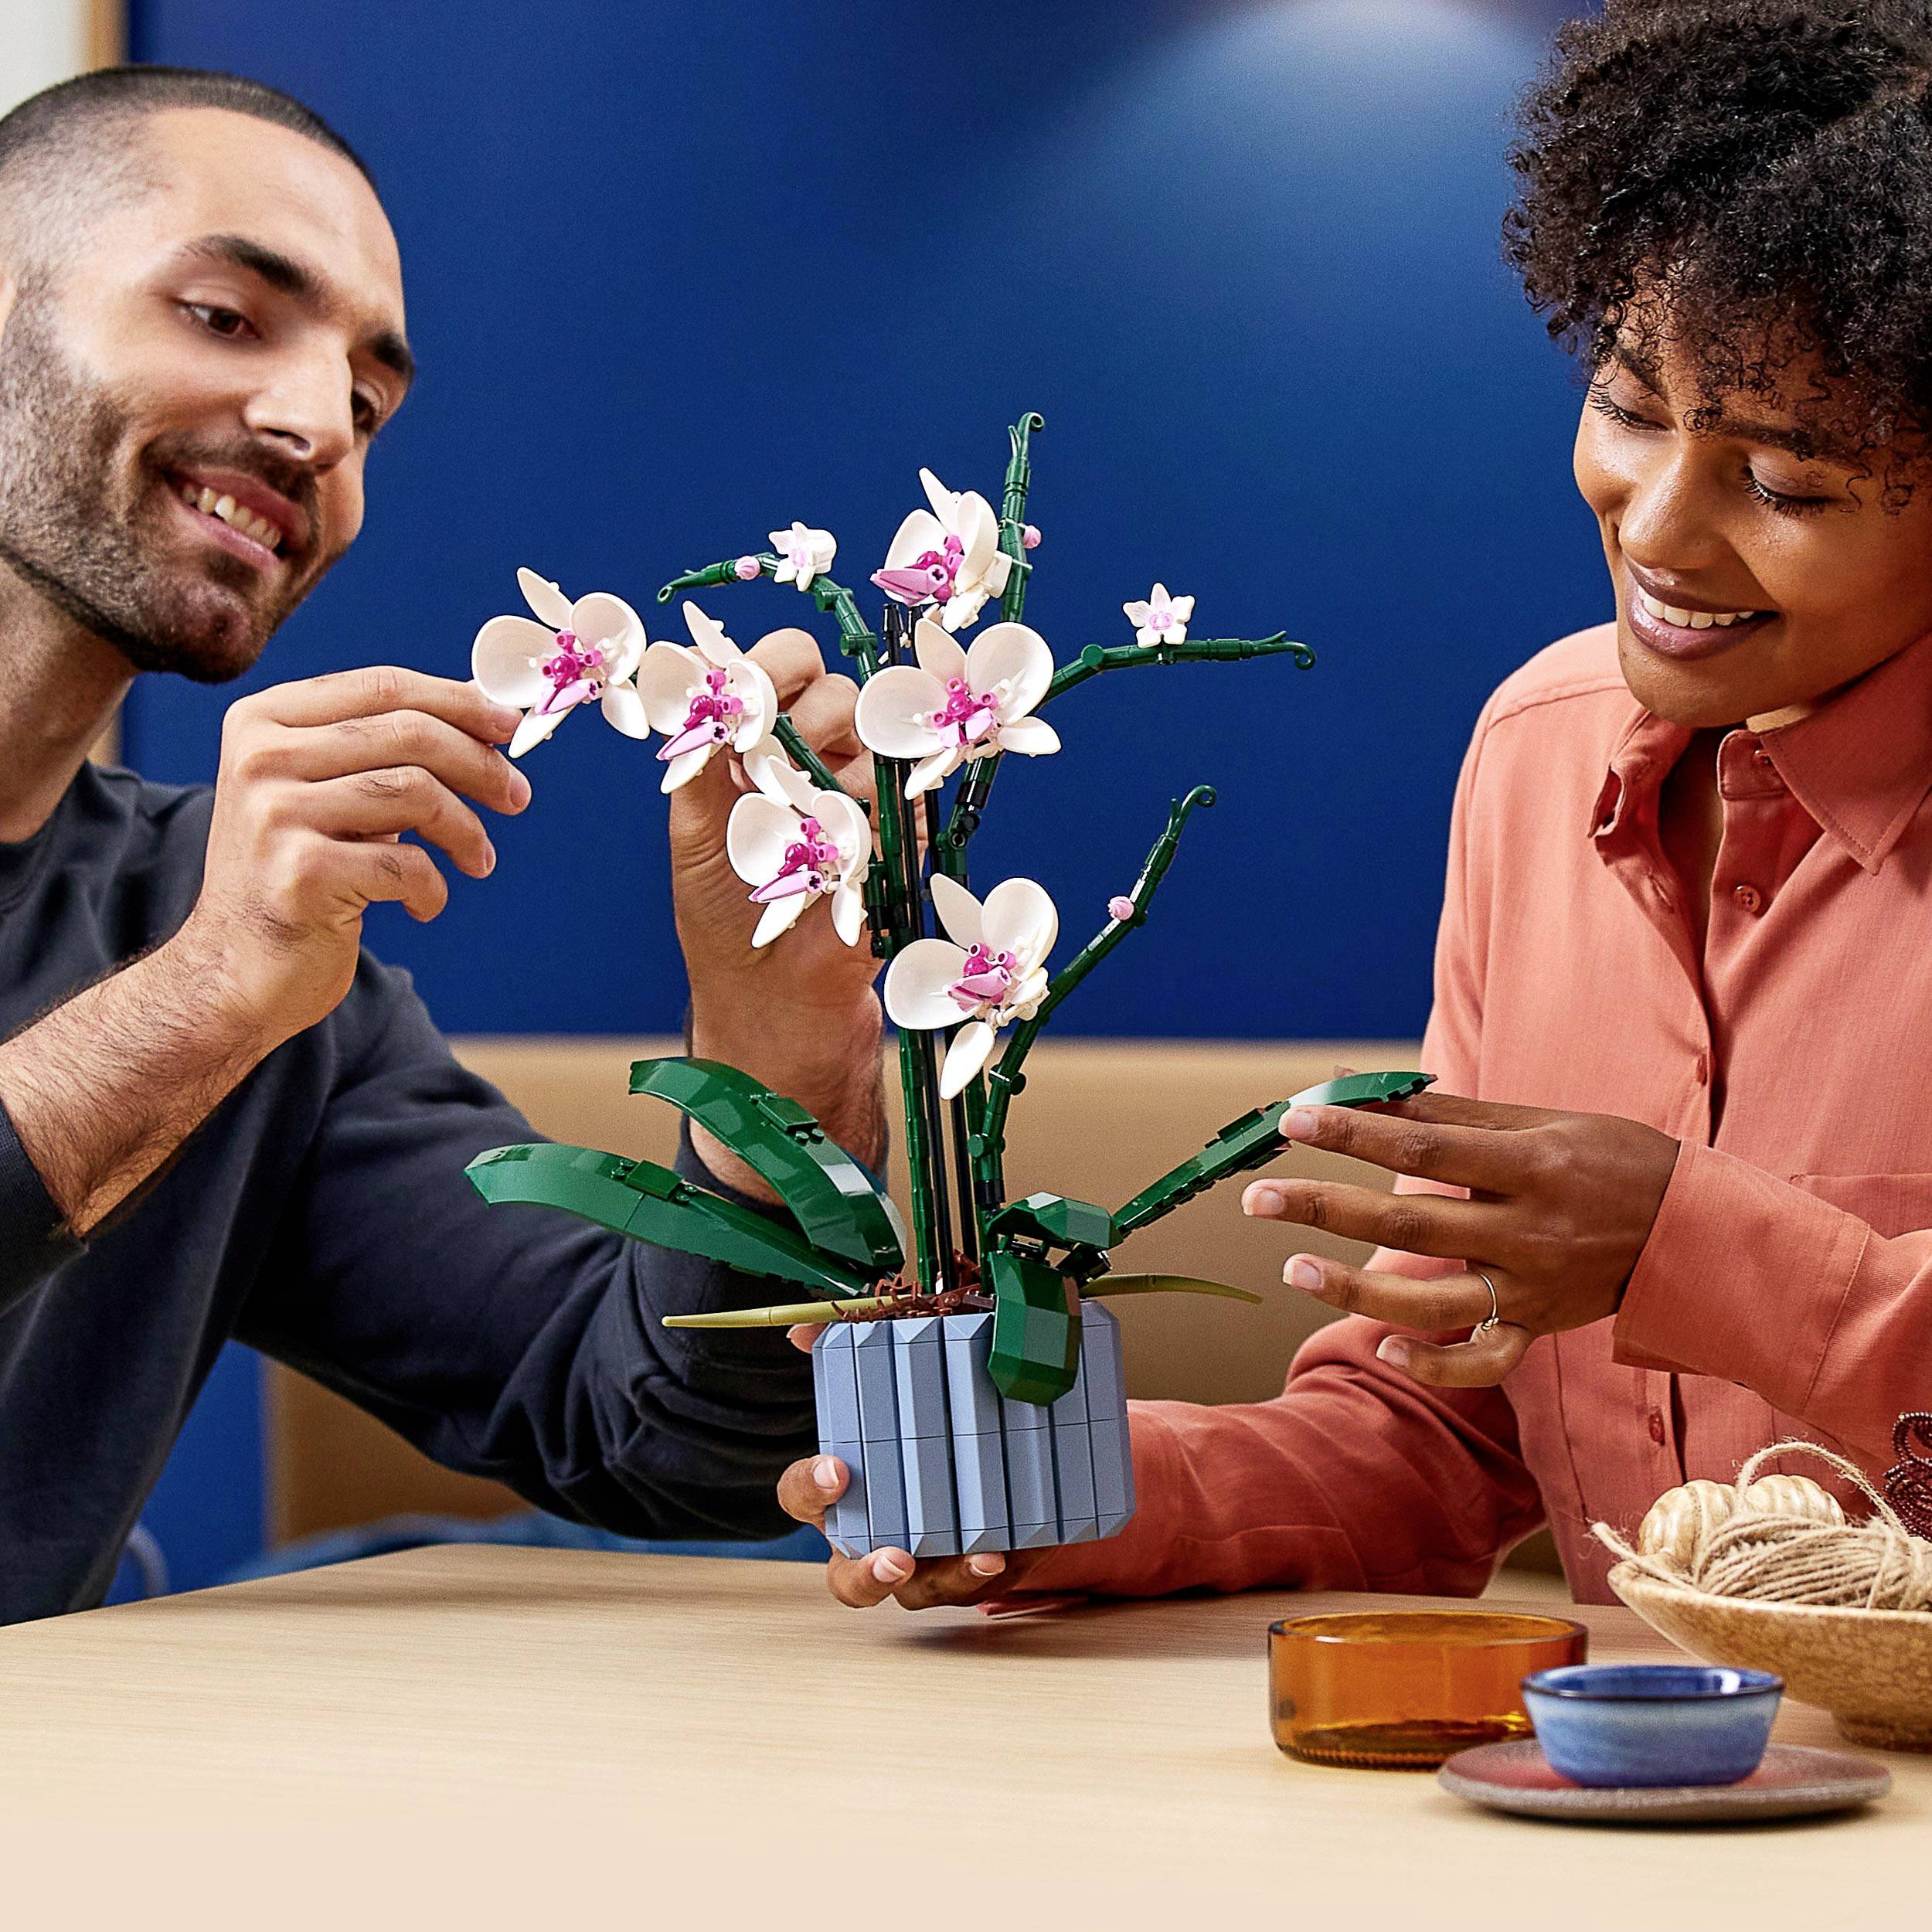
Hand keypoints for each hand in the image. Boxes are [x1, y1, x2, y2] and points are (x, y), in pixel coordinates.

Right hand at [179, 667, 528, 1049]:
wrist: (232, 970)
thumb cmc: (298, 874)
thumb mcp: (325, 795)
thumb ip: (381, 750)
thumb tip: (484, 712)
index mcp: (262, 722)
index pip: (382, 686)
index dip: (458, 701)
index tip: (508, 724)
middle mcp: (261, 759)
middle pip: (409, 733)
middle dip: (480, 764)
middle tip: (517, 795)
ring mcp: (274, 816)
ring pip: (416, 792)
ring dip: (467, 831)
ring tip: (478, 860)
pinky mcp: (300, 875)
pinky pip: (407, 864)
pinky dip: (433, 887)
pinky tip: (423, 904)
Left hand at [675, 630, 886, 1182]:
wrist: (782, 1022)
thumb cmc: (726, 932)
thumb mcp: (696, 842)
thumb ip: (702, 761)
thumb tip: (710, 687)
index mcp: (754, 752)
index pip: (780, 667)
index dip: (782, 664)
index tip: (773, 689)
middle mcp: (811, 765)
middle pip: (840, 695)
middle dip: (823, 724)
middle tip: (799, 779)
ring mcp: (862, 803)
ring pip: (881, 745)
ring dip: (854, 782)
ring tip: (825, 839)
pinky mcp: (901, 842)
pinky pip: (913, 801)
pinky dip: (893, 822)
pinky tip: (861, 863)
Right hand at [776, 1325, 1047, 1607]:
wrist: (986, 1460)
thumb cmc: (921, 1422)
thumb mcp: (893, 1379)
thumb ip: (849, 1347)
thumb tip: (805, 1328)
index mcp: (841, 1494)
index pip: (800, 1496)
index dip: (811, 1487)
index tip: (836, 1470)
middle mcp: (872, 1539)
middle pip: (847, 1579)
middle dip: (869, 1573)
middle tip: (897, 1557)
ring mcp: (921, 1567)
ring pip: (918, 1594)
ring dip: (949, 1579)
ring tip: (981, 1557)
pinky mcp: (968, 1573)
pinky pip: (974, 1586)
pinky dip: (990, 1571)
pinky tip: (1008, 1550)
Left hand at [1241, 1092, 1678, 1386]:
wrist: (1702, 1233)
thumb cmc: (1614, 1160)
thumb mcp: (1541, 1121)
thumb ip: (1451, 1113)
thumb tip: (1365, 1092)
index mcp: (1532, 1166)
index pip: (1424, 1147)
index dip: (1353, 1133)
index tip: (1293, 1118)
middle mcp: (1530, 1233)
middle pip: (1411, 1222)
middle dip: (1326, 1207)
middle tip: (1257, 1195)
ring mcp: (1534, 1289)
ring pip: (1432, 1301)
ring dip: (1354, 1289)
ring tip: (1291, 1269)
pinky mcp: (1541, 1329)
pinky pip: (1483, 1361)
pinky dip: (1434, 1363)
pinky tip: (1382, 1348)